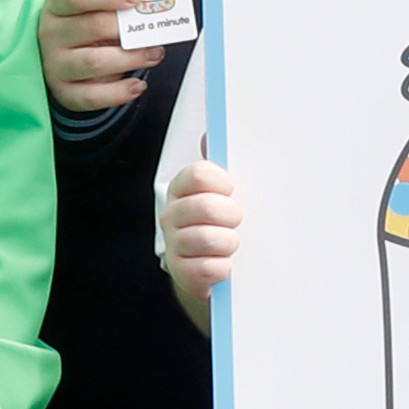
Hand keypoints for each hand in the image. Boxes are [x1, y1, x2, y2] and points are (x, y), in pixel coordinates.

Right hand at [41, 0, 162, 117]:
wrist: (61, 59)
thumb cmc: (83, 27)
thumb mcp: (91, 9)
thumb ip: (114, 5)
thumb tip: (149, 7)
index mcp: (57, 6)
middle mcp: (52, 34)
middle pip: (93, 27)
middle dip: (129, 29)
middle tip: (154, 31)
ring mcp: (55, 65)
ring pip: (95, 62)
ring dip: (131, 59)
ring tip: (153, 55)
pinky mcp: (64, 92)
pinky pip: (93, 96)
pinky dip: (119, 92)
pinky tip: (137, 85)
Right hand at [160, 156, 245, 313]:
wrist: (214, 270)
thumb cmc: (221, 225)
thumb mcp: (223, 193)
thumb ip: (219, 165)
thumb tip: (210, 136)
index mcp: (182, 188)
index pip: (198, 174)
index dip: (222, 182)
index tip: (232, 190)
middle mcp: (172, 214)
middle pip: (205, 206)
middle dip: (231, 215)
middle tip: (237, 221)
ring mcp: (173, 243)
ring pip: (205, 238)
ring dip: (229, 243)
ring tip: (232, 244)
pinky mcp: (180, 272)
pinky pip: (205, 268)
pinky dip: (222, 268)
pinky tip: (226, 265)